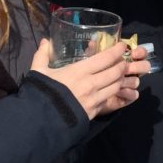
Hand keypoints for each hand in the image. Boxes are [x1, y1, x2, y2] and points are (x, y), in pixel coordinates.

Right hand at [31, 39, 151, 119]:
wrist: (42, 121)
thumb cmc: (42, 92)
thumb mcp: (39, 71)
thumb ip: (42, 55)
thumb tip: (46, 41)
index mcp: (80, 71)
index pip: (105, 58)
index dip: (117, 51)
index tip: (122, 46)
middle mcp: (91, 84)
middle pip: (115, 72)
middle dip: (122, 65)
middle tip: (124, 60)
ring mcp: (94, 99)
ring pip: (116, 86)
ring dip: (120, 79)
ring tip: (120, 74)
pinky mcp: (94, 112)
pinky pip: (108, 99)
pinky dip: (111, 93)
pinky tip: (109, 90)